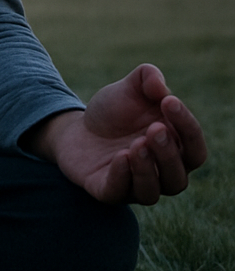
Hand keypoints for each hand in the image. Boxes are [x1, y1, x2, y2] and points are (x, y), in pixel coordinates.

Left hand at [23, 63, 207, 204]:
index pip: (194, 147)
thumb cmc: (113, 112)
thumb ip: (147, 78)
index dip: (187, 126)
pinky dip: (122, 177)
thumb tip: (159, 86)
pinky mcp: (107, 191)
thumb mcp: (129, 88)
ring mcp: (134, 185)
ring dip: (148, 169)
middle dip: (168, 153)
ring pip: (153, 192)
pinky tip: (120, 157)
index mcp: (174, 149)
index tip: (169, 101)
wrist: (76, 129)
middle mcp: (160, 173)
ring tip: (136, 144)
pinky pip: (119, 193)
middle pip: (178, 176)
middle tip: (154, 129)